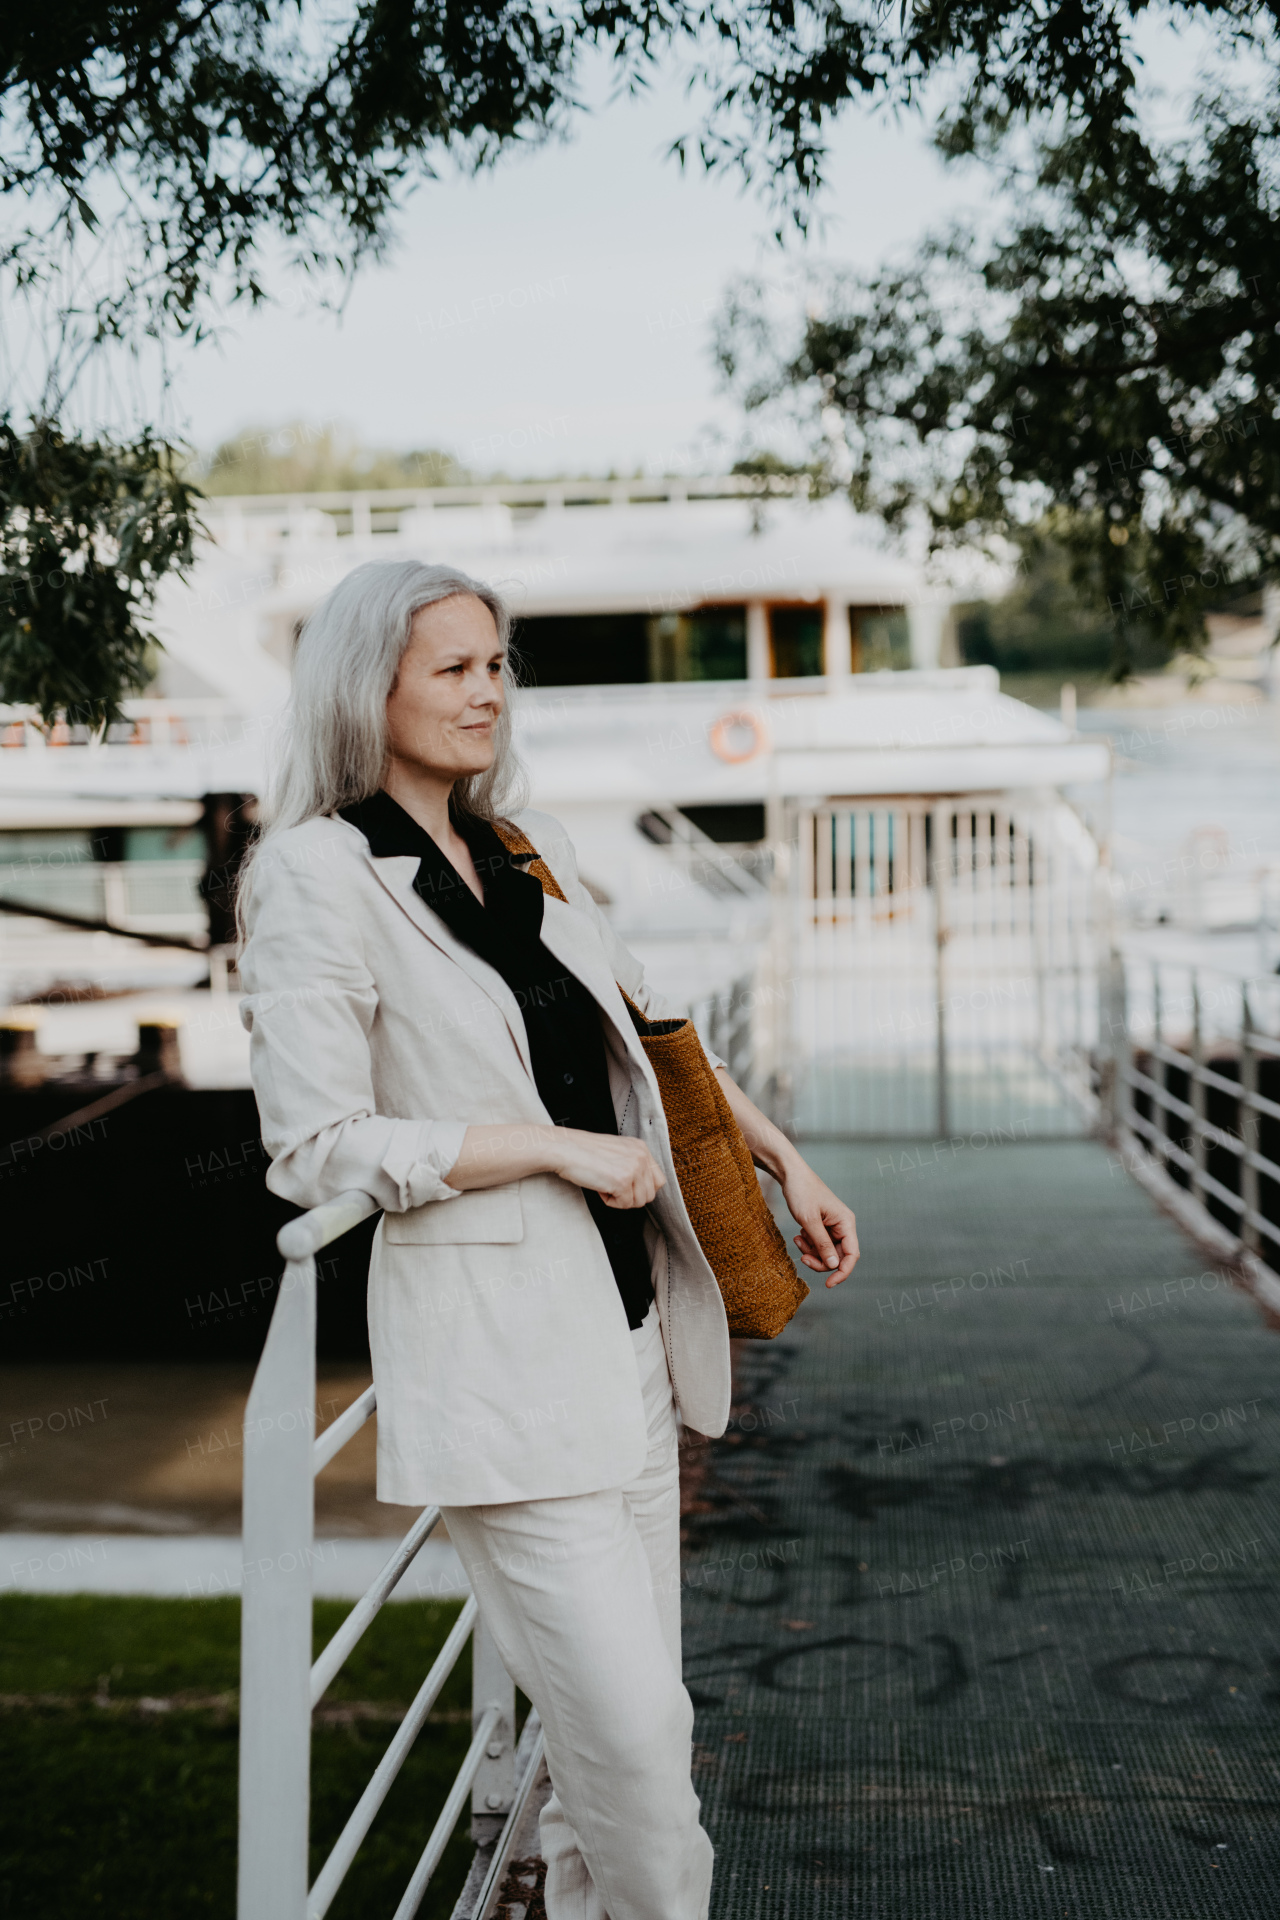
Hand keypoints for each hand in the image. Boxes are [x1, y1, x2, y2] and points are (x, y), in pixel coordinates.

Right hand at [551, 1129, 665, 1208]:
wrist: (565, 1149)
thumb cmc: (584, 1152)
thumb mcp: (618, 1151)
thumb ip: (633, 1164)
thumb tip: (642, 1187)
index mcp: (641, 1148)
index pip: (658, 1180)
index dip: (642, 1189)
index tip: (626, 1187)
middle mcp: (641, 1156)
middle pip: (650, 1194)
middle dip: (631, 1197)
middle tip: (612, 1187)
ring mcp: (633, 1169)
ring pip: (639, 1202)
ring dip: (621, 1199)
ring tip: (605, 1184)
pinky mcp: (622, 1182)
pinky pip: (624, 1205)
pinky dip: (609, 1201)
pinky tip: (599, 1186)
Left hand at [778, 1159, 858, 1285]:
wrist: (791, 1175)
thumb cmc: (802, 1192)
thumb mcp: (809, 1220)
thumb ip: (822, 1244)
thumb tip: (833, 1265)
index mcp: (846, 1222)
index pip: (851, 1255)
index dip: (842, 1272)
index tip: (828, 1284)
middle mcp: (843, 1225)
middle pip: (838, 1256)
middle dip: (820, 1261)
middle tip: (803, 1259)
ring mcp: (833, 1226)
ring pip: (827, 1252)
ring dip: (812, 1252)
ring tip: (798, 1240)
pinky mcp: (823, 1226)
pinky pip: (819, 1244)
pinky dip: (809, 1244)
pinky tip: (799, 1235)